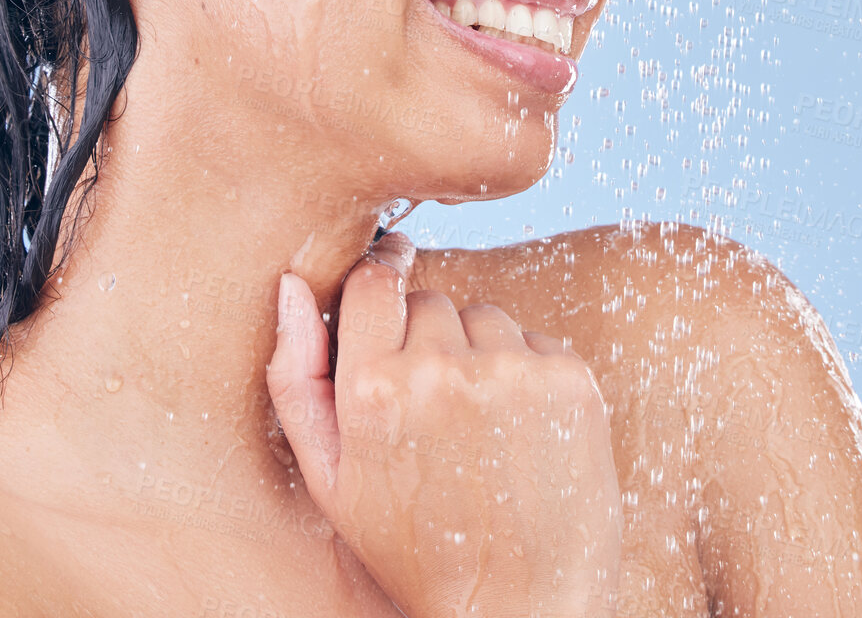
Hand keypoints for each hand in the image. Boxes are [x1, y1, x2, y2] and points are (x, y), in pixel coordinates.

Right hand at [266, 231, 620, 617]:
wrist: (519, 609)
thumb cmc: (414, 549)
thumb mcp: (329, 478)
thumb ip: (296, 375)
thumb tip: (292, 285)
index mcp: (373, 388)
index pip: (373, 282)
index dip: (380, 278)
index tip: (390, 278)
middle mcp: (442, 369)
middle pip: (430, 302)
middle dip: (427, 339)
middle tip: (433, 409)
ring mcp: (512, 372)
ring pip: (484, 316)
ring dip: (478, 352)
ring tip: (478, 427)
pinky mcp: (569, 380)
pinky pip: (535, 340)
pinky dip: (527, 371)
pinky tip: (518, 431)